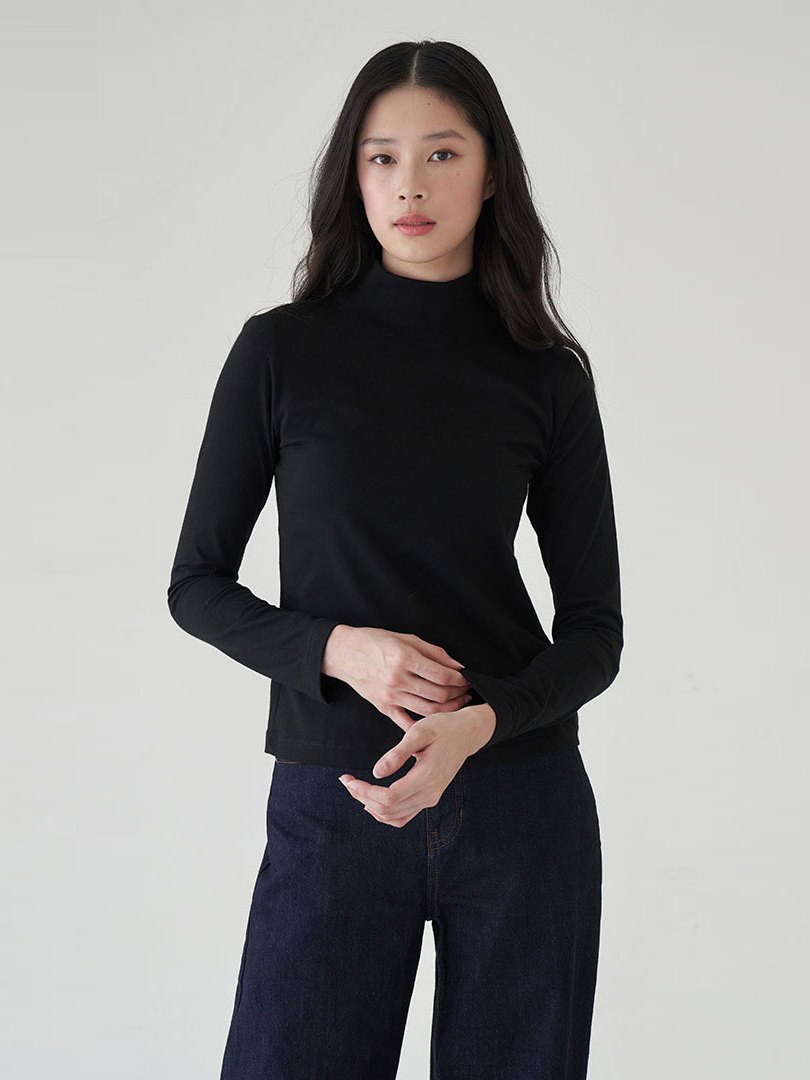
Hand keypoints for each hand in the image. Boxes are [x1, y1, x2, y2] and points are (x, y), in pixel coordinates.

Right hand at [323, 625, 472, 730]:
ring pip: (428, 710)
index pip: (442, 675)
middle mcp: (397, 679)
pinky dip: (423, 725)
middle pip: (438, 695)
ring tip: (457, 703)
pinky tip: (436, 720)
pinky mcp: (383, 707)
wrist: (343, 653)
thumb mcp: (406, 638)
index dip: (460, 679)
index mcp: (404, 658)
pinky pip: (407, 723)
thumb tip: (457, 665)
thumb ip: (434, 652)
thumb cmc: (374, 642)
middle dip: (458, 694)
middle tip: (466, 691)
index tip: (467, 678)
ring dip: (448, 709)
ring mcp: (390, 696)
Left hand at [338, 703, 496, 827]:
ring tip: (355, 787)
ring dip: (370, 805)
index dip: (364, 791)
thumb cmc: (443, 728)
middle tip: (346, 780)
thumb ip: (397, 753)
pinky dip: (384, 812)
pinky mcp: (429, 799)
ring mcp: (430, 799)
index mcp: (427, 778)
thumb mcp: (419, 732)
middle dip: (362, 797)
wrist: (466, 734)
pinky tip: (371, 799)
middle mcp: (430, 794)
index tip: (348, 779)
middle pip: (388, 810)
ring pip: (393, 817)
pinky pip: (402, 816)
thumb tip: (376, 773)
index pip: (388, 797)